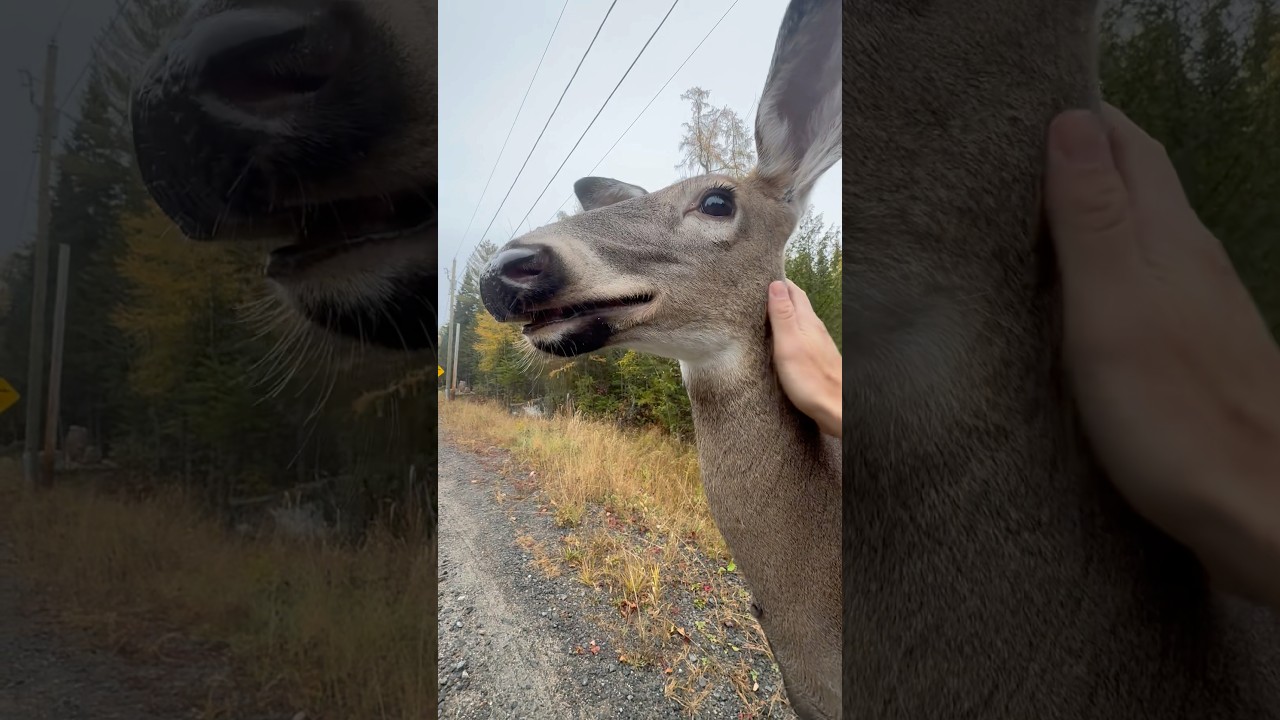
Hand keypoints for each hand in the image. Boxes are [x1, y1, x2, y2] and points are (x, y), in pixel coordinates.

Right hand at [767, 279, 841, 437]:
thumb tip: (775, 283)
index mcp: (807, 320)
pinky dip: (786, 331)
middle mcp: (814, 328)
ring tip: (761, 313)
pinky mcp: (814, 358)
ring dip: (781, 313)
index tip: (757, 277)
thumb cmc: (810, 378)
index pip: (793, 290)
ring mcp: (816, 343)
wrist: (834, 407)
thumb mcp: (789, 343)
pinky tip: (777, 339)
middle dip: (778, 294)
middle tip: (754, 293)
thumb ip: (782, 314)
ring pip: (798, 319)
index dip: (777, 281)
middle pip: (796, 303)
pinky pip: (799, 336)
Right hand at [1046, 104, 1279, 608]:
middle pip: (1138, 178)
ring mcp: (1199, 303)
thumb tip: (1071, 122)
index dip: (1078, 119)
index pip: (1126, 143)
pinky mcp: (1195, 348)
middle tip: (1008, 163)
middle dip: (1081, 154)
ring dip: (1091, 208)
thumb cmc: (1176, 414)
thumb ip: (1092, 217)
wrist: (1259, 508)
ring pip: (1142, 228)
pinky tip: (1080, 291)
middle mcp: (1191, 257)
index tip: (1016, 119)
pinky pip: (1145, 278)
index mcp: (1167, 235)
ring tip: (1028, 217)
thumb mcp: (1113, 306)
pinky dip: (1106, 262)